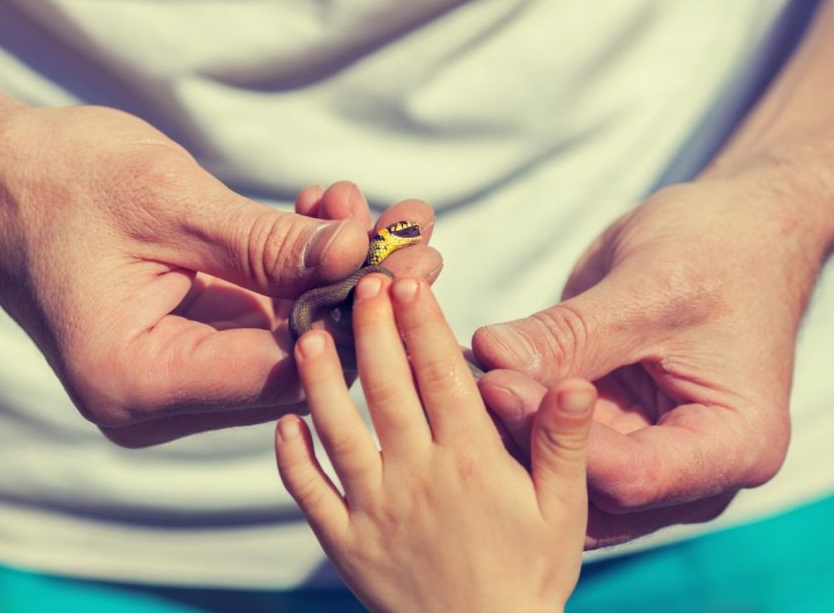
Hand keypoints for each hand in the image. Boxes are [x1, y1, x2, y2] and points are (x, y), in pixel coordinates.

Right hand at [0, 101, 438, 446]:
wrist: (3, 178)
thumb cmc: (60, 182)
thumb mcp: (170, 204)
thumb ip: (268, 241)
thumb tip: (360, 250)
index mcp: (136, 383)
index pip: (278, 373)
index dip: (350, 320)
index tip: (401, 262)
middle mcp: (160, 400)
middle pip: (295, 364)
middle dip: (358, 295)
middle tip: (415, 235)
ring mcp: (179, 377)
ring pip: (289, 340)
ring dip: (337, 275)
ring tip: (382, 214)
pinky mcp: (192, 346)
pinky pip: (266, 319)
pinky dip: (301, 273)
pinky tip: (330, 217)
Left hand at [276, 275, 595, 612]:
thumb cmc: (530, 576)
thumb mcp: (564, 511)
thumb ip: (563, 443)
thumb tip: (572, 381)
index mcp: (470, 461)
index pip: (441, 374)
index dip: (422, 322)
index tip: (407, 279)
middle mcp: (416, 476)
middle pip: (387, 387)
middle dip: (374, 327)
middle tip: (361, 281)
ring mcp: (373, 509)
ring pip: (337, 430)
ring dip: (320, 379)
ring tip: (309, 333)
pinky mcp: (346, 542)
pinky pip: (309, 492)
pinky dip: (292, 456)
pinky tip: (285, 422)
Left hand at [473, 172, 830, 547]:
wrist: (735, 235)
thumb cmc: (716, 251)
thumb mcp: (649, 288)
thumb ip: (571, 334)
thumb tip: (489, 355)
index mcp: (733, 445)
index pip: (635, 475)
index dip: (560, 437)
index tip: (499, 387)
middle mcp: (692, 472)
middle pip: (591, 484)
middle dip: (523, 438)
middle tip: (462, 383)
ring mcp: (648, 454)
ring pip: (562, 471)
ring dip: (508, 429)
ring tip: (454, 376)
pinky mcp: (611, 432)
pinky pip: (553, 438)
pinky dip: (514, 410)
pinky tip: (470, 371)